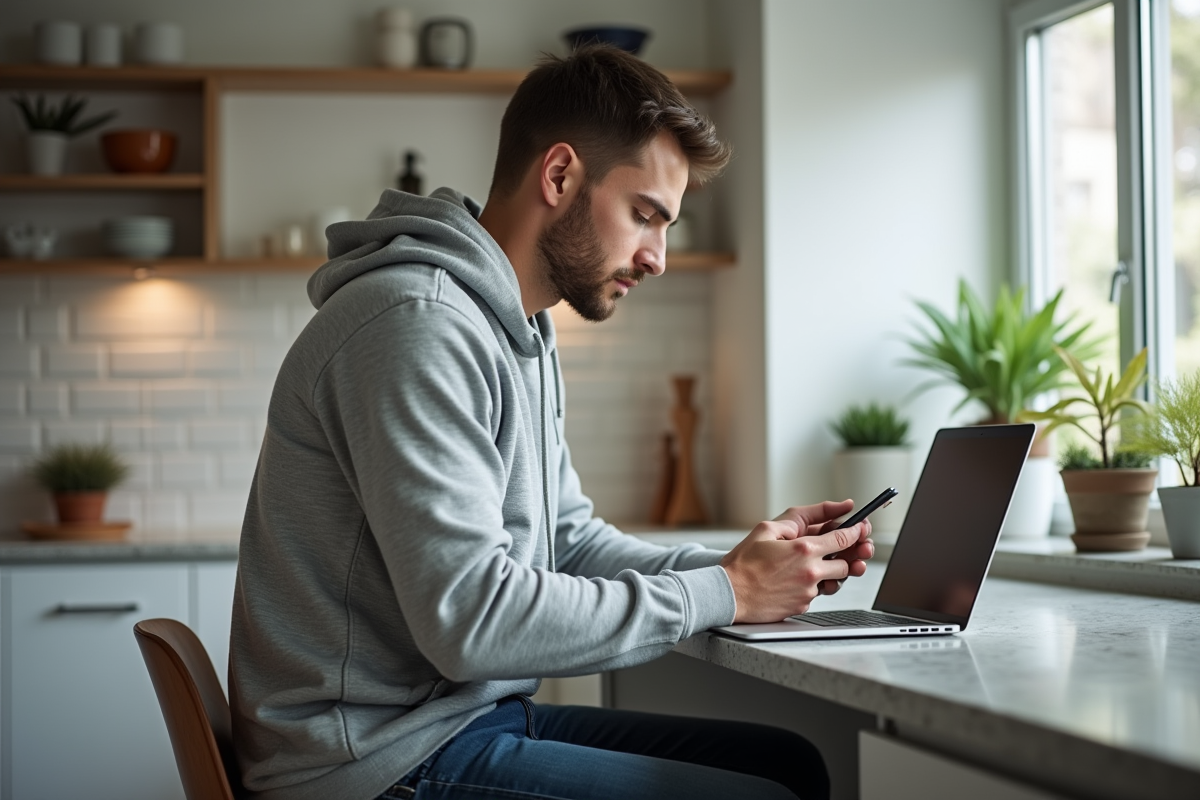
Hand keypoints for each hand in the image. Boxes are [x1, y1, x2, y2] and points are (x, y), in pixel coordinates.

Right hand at [720, 500, 873, 623]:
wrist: (728, 594)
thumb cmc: (742, 563)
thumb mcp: (765, 530)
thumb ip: (795, 521)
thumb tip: (816, 517)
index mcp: (804, 549)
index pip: (843, 538)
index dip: (857, 532)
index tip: (862, 529)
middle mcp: (810, 571)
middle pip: (846, 564)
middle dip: (847, 557)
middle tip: (844, 551)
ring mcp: (807, 591)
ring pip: (834, 582)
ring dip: (830, 574)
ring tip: (816, 567)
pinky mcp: (802, 605)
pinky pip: (816, 594)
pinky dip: (811, 587)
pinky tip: (795, 581)